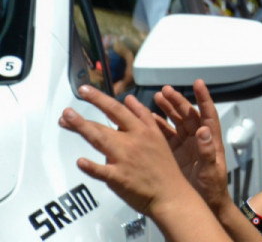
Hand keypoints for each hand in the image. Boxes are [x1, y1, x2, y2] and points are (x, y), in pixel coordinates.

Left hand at [59, 85, 192, 215]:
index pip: (118, 109)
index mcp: (144, 130)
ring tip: (66, 120)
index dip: (100, 99)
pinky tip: (80, 161)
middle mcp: (134, 141)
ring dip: (82, 127)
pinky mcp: (120, 178)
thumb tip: (129, 99)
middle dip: (87, 109)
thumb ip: (143, 117)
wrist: (171, 194)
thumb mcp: (158, 136)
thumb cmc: (163, 168)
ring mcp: (126, 159)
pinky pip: (102, 171)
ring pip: (100, 139)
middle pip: (107, 120)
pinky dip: (91, 166)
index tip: (85, 91)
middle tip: (70, 103)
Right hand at [153, 81, 229, 211]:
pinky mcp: (174, 154)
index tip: (198, 83)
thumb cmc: (213, 189)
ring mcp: (185, 146)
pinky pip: (165, 136)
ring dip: (167, 111)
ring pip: (175, 123)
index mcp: (210, 140)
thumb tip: (203, 131)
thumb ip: (208, 152)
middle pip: (188, 115)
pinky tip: (148, 118)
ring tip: (156, 98)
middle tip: (165, 90)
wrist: (204, 205)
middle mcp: (198, 139)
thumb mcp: (211, 171)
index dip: (204, 98)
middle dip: (178, 102)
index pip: (208, 115)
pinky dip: (157, 127)